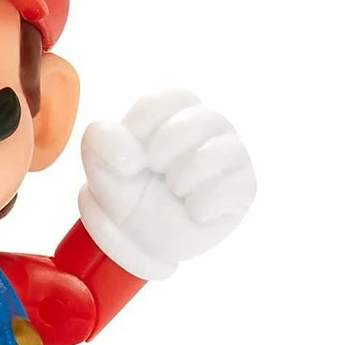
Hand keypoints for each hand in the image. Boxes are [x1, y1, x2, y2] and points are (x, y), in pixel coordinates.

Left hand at [79, 89, 255, 278]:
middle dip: (160, 156)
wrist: (150, 243)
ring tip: (175, 192)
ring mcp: (230, 153)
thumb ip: (101, 147)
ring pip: (212, 155)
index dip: (139, 131)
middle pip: (192, 122)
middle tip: (155, 173)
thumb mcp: (105, 173)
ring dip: (180, 181)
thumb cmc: (132, 196)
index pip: (163, 101)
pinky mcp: (244, 185)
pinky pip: (230, 189)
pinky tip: (194, 211)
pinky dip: (202, 206)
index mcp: (173, 110)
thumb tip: (126, 150)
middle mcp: (208, 124)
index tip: (130, 158)